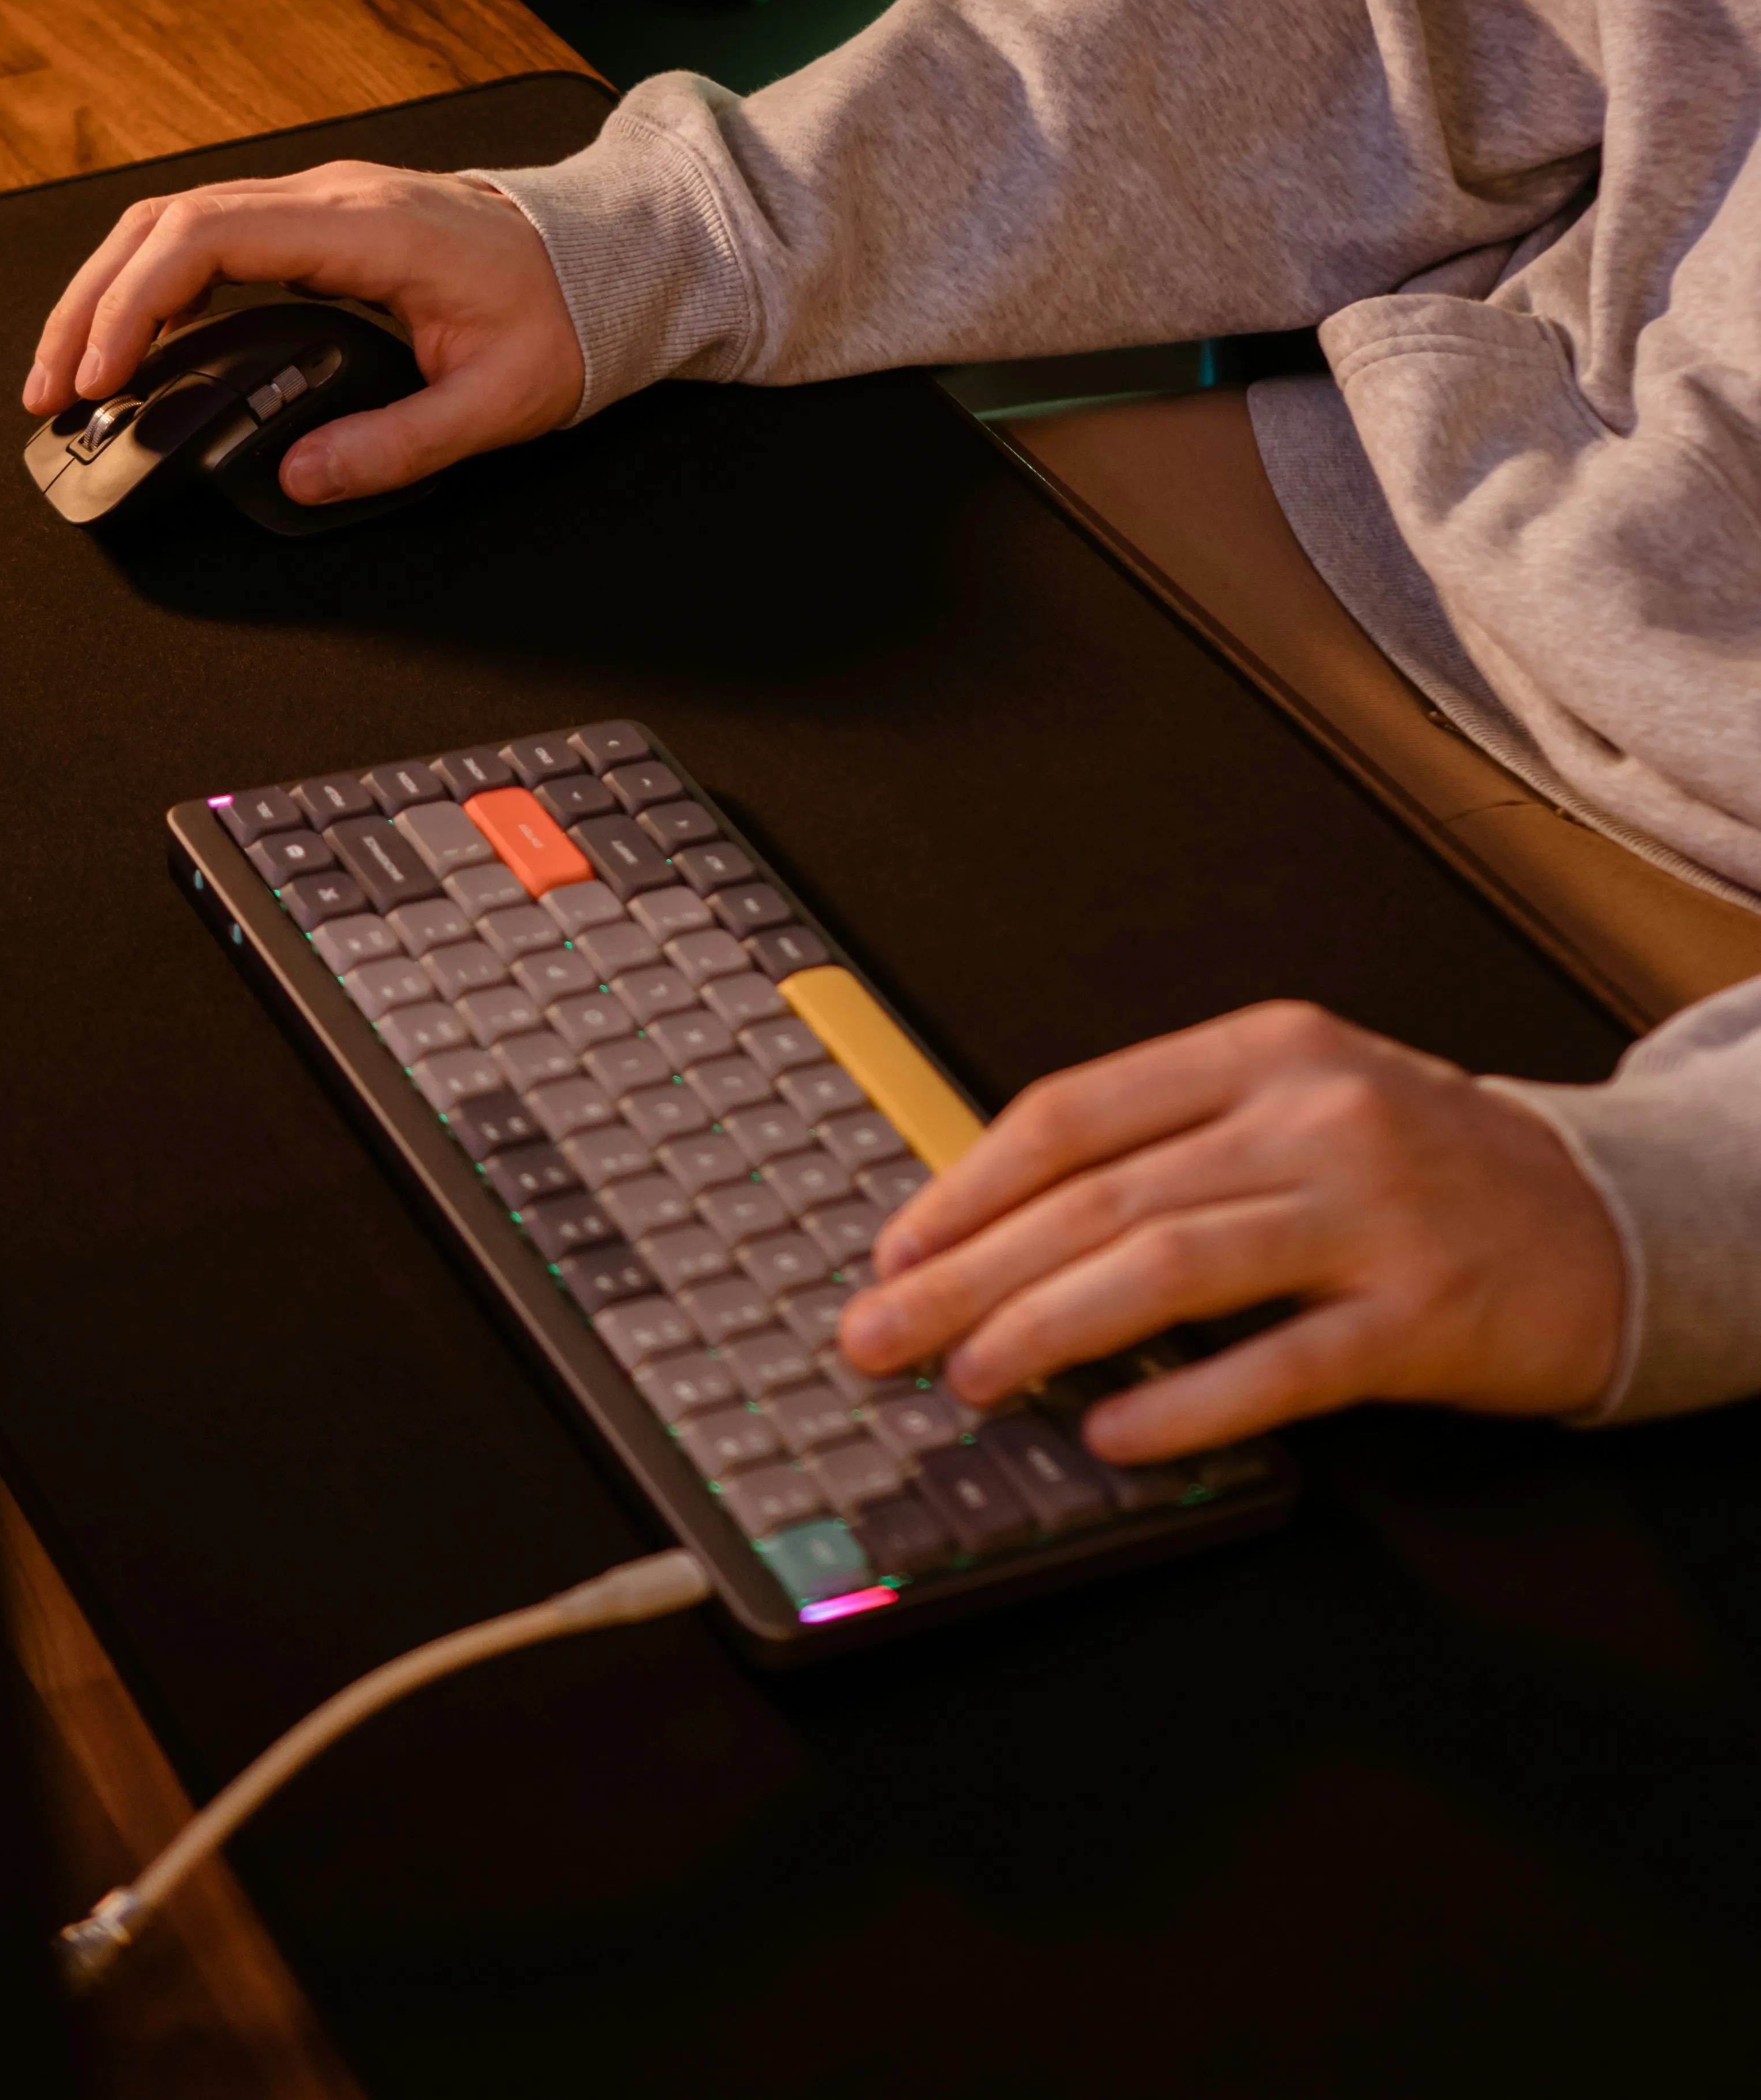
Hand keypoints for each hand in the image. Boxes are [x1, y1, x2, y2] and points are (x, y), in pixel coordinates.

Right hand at [20, 165, 584, 503]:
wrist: (605, 257)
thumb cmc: (562, 314)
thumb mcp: (498, 401)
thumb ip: (398, 444)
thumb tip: (298, 475)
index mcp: (367, 226)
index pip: (209, 237)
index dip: (137, 302)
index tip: (100, 374)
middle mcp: (329, 197)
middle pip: (166, 223)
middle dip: (90, 303)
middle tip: (50, 391)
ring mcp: (318, 203)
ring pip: (175, 224)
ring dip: (110, 292)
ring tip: (70, 375)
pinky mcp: (315, 223)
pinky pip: (209, 241)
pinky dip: (155, 288)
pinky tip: (134, 346)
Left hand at [837, 1000, 1624, 1461]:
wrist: (1602, 1217)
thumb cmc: (1422, 1167)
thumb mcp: (1295, 1108)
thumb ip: (1170, 1144)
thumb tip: (1001, 1221)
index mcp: (1261, 1052)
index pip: (1074, 1113)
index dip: (967, 1187)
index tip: (894, 1251)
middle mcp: (1309, 1115)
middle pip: (1100, 1195)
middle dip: (969, 1272)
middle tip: (883, 1332)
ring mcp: (1368, 1212)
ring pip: (1169, 1266)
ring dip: (1048, 1327)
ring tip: (970, 1376)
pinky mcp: (1419, 1314)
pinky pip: (1279, 1364)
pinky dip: (1185, 1401)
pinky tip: (1115, 1432)